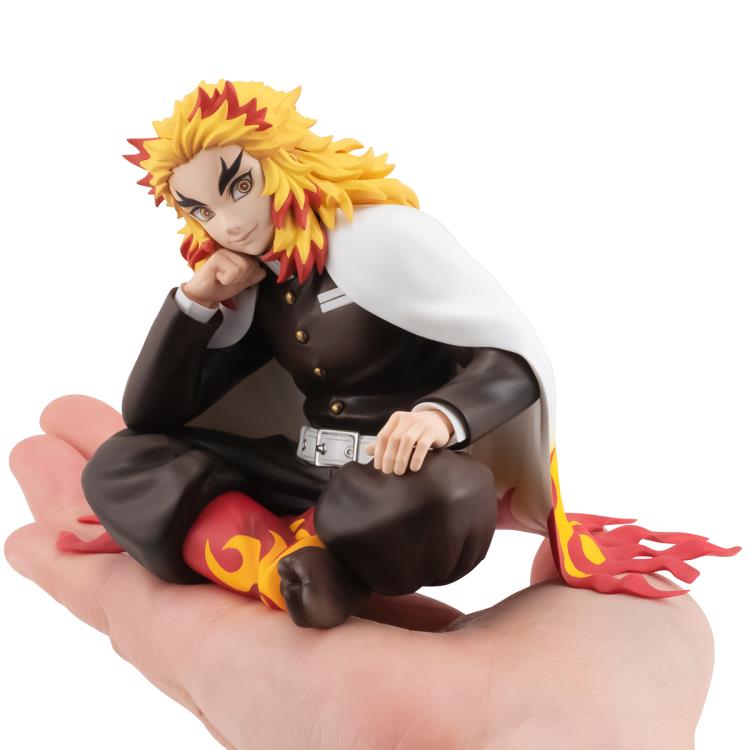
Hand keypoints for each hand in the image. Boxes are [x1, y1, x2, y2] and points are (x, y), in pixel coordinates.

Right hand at [5, 396, 713, 748]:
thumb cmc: (607, 701)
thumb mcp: (587, 580)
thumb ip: (553, 537)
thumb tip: (540, 506)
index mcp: (388, 625)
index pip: (297, 554)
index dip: (248, 503)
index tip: (213, 449)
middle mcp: (310, 648)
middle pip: (202, 556)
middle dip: (140, 491)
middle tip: (79, 433)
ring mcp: (260, 669)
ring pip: (154, 577)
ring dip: (96, 511)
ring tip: (40, 453)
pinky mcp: (231, 675)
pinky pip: (139, 615)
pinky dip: (84, 573)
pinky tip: (37, 528)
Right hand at [182, 247, 266, 307]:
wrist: (203, 295)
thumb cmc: (218, 287)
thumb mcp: (240, 284)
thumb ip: (252, 277)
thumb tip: (263, 271)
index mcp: (238, 255)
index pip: (256, 263)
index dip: (249, 276)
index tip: (237, 279)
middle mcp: (232, 250)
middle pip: (252, 265)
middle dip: (242, 278)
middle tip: (228, 279)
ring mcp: (224, 252)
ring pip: (244, 267)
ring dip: (234, 279)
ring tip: (223, 278)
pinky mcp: (217, 257)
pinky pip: (234, 271)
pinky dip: (227, 280)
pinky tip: (217, 277)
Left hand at [363, 409, 452, 473]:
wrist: (439, 421)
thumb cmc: (416, 429)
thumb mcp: (400, 432)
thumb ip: (385, 441)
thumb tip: (367, 450)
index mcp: (396, 419)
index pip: (383, 435)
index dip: (379, 452)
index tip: (378, 466)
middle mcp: (408, 418)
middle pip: (394, 439)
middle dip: (389, 457)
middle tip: (388, 471)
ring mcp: (421, 424)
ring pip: (407, 441)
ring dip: (401, 459)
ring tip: (399, 472)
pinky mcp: (432, 431)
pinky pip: (423, 445)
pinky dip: (416, 458)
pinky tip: (413, 468)